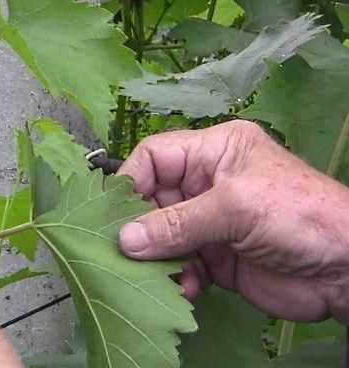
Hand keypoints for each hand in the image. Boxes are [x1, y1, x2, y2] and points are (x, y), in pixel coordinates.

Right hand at [117, 120, 348, 323]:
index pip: (155, 156)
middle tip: (127, 251)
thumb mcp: (235, 208)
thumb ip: (177, 223)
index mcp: (213, 152)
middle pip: (153, 198)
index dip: (131, 180)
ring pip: (161, 235)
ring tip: (159, 275)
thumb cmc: (299, 216)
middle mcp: (206, 183)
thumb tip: (124, 240)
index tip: (114, 212)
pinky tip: (188, 288)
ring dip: (157, 256)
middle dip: (140, 226)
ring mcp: (210, 221)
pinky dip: (178, 276)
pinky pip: (180, 263)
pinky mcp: (214, 256)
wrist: (347, 271)